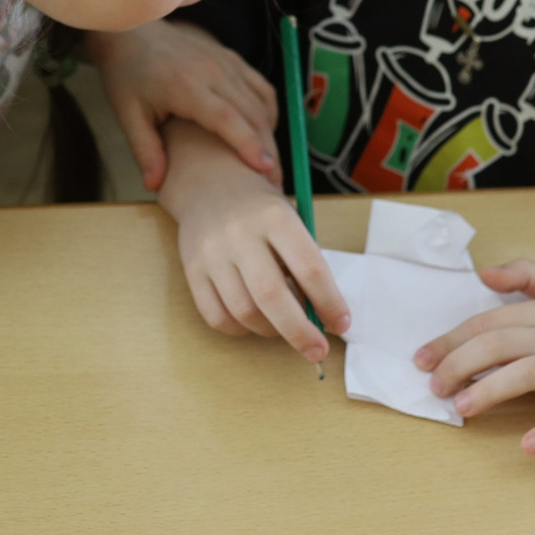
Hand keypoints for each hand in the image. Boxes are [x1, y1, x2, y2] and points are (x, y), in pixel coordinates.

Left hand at [84, 21, 279, 189]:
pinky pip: (261, 86)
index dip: (248, 144)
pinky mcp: (231, 57)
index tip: (265, 169)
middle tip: (274, 184)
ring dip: (271, 134)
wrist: (131, 32)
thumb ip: (145, 150)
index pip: (227, 118)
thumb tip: (154, 187)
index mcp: (186, 87)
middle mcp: (212, 71)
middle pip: (253, 114)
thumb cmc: (127, 75)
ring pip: (262, 101)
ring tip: (272, 165)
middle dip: (268, 150)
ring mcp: (225, 62)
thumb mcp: (128, 115)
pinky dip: (268, 112)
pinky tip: (265, 132)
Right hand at [162, 128, 347, 357]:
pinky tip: (255, 322)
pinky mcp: (192, 270)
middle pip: (272, 296)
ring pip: (244, 312)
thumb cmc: (261, 209)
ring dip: (271, 331)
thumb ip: (305, 262)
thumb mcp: (290, 219)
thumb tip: (321, 315)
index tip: (341, 324)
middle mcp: (240, 234)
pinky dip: (240, 330)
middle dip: (300, 331)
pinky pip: (216, 317)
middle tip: (317, 350)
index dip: (330, 302)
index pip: (309, 268)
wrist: (208, 183)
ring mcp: (212, 253)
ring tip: (285, 327)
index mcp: (275, 217)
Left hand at [416, 260, 534, 453]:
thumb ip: (526, 274)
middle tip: (433, 387)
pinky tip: (528, 446)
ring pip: (529, 373)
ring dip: (492, 389)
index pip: (487, 323)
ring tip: (462, 407)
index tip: (421, 359)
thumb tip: (483, 274)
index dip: (451, 340)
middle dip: (459, 364)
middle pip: (499, 345)